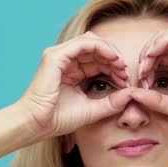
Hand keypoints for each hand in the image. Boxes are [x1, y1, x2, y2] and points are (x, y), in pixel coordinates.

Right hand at [16, 31, 136, 140]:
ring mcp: (59, 56)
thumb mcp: (92, 109)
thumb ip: (111, 102)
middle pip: (96, 49)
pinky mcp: (55, 56)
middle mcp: (65, 60)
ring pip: (91, 42)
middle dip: (114, 59)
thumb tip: (130, 94)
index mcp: (71, 71)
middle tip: (125, 73)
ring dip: (110, 52)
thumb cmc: (58, 119)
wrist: (37, 124)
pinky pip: (83, 43)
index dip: (114, 67)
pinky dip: (101, 48)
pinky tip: (113, 59)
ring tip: (121, 66)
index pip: (97, 60)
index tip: (125, 81)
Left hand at [132, 29, 167, 123]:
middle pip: (159, 43)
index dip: (146, 65)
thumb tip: (132, 94)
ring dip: (149, 52)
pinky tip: (150, 61)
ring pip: (164, 37)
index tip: (141, 83)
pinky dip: (159, 47)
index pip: (161, 53)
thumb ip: (154, 99)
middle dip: (145, 58)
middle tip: (139, 76)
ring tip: (143, 70)